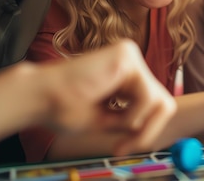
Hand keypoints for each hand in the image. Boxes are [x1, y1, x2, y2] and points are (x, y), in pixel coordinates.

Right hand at [39, 39, 175, 154]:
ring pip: (159, 101)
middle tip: (122, 147)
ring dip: (136, 124)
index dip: (145, 131)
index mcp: (127, 73)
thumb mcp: (108, 120)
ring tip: (109, 125)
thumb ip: (132, 121)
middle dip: (147, 131)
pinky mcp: (126, 57)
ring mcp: (130, 55)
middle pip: (164, 102)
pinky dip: (131, 115)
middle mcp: (131, 60)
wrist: (39, 98)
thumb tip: (155, 130)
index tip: (121, 148)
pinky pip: (147, 96)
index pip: (156, 103)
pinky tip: (108, 111)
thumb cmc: (64, 108)